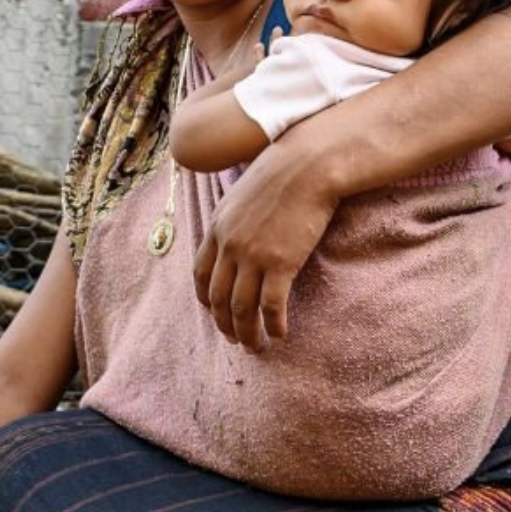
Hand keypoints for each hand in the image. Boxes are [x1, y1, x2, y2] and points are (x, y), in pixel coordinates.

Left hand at [193, 138, 339, 349]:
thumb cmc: (284, 171)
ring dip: (247, 333)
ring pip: (242, 308)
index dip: (206, 300)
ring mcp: (253, 255)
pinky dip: (274, 325)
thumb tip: (239, 232)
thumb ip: (235, 217)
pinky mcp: (281, 263)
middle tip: (234, 340)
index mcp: (217, 227)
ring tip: (255, 347)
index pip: (201, 274)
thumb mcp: (244, 192)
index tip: (215, 313)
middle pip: (218, 297)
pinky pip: (272, 306)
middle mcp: (229, 245)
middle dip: (224, 324)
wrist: (309, 164)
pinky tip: (280, 335)